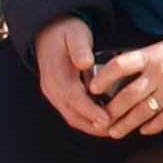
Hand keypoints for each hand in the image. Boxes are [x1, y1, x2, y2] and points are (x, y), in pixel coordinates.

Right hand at [33, 14, 116, 136]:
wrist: (48, 31)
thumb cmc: (68, 32)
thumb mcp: (76, 34)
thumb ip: (80, 48)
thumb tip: (85, 63)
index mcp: (57, 74)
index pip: (73, 97)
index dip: (90, 111)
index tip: (106, 119)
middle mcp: (52, 87)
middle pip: (71, 113)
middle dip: (92, 125)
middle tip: (115, 130)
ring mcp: (52, 92)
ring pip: (70, 116)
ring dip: (89, 126)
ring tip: (112, 130)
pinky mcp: (57, 94)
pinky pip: (70, 112)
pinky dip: (85, 120)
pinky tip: (102, 123)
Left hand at [86, 31, 162, 138]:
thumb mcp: (162, 48)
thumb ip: (142, 61)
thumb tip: (118, 78)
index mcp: (152, 56)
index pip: (119, 66)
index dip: (103, 78)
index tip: (91, 89)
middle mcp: (160, 73)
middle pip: (127, 95)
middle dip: (111, 111)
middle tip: (100, 120)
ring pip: (142, 112)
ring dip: (125, 124)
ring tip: (114, 132)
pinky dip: (151, 127)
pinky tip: (143, 130)